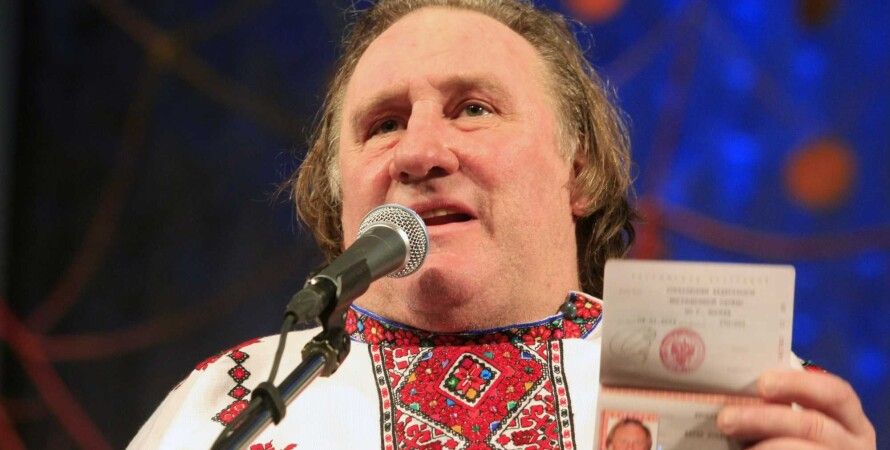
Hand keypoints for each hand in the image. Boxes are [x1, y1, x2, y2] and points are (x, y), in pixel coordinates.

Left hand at [717, 370, 874, 448]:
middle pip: (813, 425)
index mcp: (848, 419)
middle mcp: (852, 444)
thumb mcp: (787, 419)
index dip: (799, 384)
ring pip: (802, 449)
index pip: (836, 393)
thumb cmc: (785, 436)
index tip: (762, 383)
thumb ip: (771, 404)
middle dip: (764, 419)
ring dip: (763, 446)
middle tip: (725, 418)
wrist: (789, 447)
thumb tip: (726, 391)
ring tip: (735, 442)